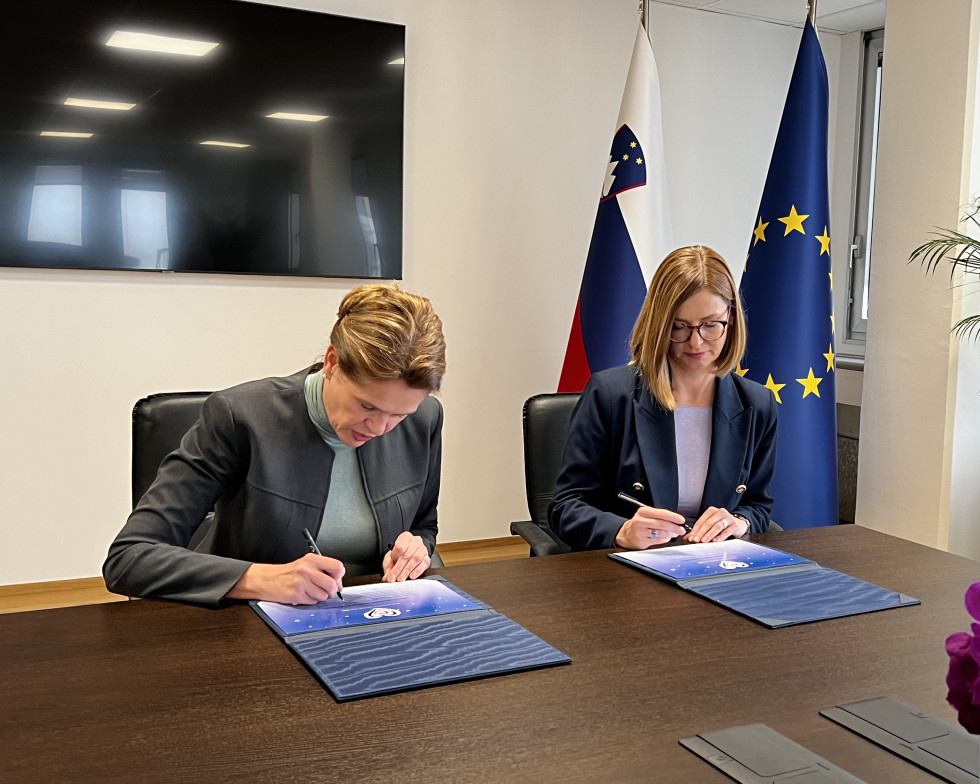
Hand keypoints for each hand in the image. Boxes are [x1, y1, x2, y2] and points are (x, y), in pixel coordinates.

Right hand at [226, 553, 344, 603]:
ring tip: (311, 591)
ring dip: (320, 597)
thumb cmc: (287, 573)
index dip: (339, 576)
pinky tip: (304, 595)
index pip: (337, 567)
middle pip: (332, 584)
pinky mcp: (296, 595)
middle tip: (327, 590)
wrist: (267, 579)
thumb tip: (338, 581)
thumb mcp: (305, 564)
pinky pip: (313, 602)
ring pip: (324, 596)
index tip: (336, 580)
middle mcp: (307, 570)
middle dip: (332, 591)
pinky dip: (311, 600)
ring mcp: (301, 583)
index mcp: (311, 559)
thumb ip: (322, 569)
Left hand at [382, 532, 430, 581]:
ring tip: (401, 578)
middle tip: (393, 577)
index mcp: (405, 537)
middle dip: (398, 568)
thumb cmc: (401, 553)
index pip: (400, 546)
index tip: (390, 565)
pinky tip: (412, 576)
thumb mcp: (391, 557)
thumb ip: (388, 566)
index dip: (394, 557)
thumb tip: (387, 576)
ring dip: (407, 570)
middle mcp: (415, 541)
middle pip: (407, 555)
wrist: (411, 552)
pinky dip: (417, 571)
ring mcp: (422, 549)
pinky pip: (424, 564)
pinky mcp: (427, 557)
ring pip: (416, 559)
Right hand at [615, 506, 687, 549]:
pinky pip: (657, 540)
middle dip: (674, 527)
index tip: (681, 520)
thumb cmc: (639, 524)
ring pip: (660, 532)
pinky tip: (666, 537)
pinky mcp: (642, 540)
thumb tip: (675, 521)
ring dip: (670, 534)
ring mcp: (641, 531)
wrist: (626, 534)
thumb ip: (660, 516)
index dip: (673, 517)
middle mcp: (641, 520)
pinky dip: (664, 539)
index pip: (661, 513)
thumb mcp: (647, 515)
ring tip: (674, 534)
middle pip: (662, 523)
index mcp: (643, 511)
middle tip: (681, 530)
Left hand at [685, 507, 748, 542]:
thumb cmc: (722, 525)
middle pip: (708, 523)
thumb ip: (699, 532)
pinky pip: (726, 532)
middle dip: (700, 533)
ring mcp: (728, 518)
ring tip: (703, 541)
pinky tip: (715, 541)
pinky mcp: (734, 525)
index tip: (691, 538)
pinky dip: (720, 537)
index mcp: (711, 511)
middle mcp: (720, 512)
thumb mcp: (710, 526)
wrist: (739, 524)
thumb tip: (687, 538)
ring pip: (716, 526)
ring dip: (709, 534)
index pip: (701, 521)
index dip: (695, 530)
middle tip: (695, 540)